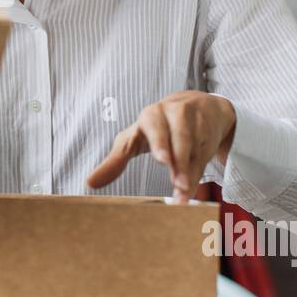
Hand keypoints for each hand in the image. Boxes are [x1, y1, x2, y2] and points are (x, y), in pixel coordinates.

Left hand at [86, 91, 236, 201]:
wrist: (204, 109)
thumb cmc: (162, 128)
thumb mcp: (138, 141)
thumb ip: (116, 161)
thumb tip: (89, 183)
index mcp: (146, 118)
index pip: (143, 129)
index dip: (150, 145)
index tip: (160, 161)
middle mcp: (167, 112)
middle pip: (167, 131)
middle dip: (169, 150)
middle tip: (173, 173)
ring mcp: (189, 115)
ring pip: (187, 143)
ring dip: (186, 168)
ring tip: (182, 188)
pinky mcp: (207, 121)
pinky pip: (203, 147)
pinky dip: (198, 166)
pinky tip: (193, 180)